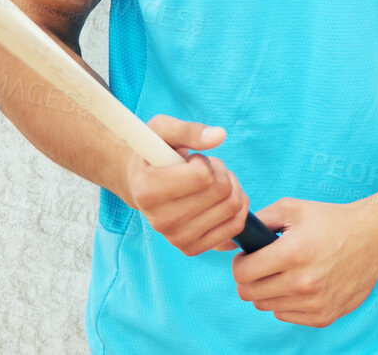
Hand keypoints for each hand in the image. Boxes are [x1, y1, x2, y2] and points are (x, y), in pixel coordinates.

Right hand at [123, 116, 250, 255]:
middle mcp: (160, 221)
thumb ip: (189, 130)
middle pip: (223, 191)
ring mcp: (176, 239)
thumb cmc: (154, 154)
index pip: (203, 176)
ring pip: (234, 208)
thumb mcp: (162, 130)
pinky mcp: (191, 248)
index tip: (191, 161)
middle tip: (204, 170)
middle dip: (220, 173)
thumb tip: (219, 135)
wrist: (141, 184)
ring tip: (208, 184)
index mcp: (148, 191)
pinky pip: (235, 227)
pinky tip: (218, 200)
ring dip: (230, 188)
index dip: (204, 162)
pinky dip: (236, 207)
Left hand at [231, 197, 377, 327]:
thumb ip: (257, 223)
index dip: (241, 262)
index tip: (251, 256)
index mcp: (293, 252)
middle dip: (250, 278)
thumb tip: (225, 243)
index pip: (242, 272)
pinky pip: (286, 315)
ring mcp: (314, 302)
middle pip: (248, 293)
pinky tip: (302, 284)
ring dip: (269, 290)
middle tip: (265, 265)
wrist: (375, 237)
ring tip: (286, 272)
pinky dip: (287, 301)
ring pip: (265, 306)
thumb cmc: (331, 220)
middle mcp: (303, 281)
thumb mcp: (293, 209)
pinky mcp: (324, 316)